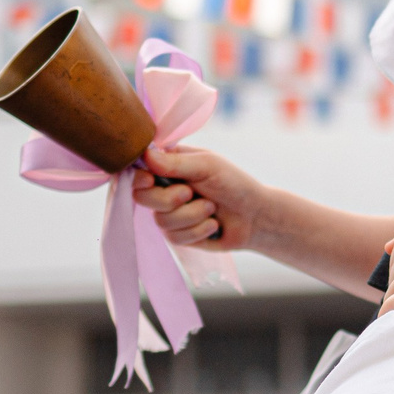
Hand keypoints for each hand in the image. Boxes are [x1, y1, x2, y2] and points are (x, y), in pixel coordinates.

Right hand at [132, 143, 268, 250]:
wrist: (255, 218)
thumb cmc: (234, 184)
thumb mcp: (208, 166)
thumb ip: (176, 163)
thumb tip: (146, 155)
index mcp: (169, 165)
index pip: (139, 170)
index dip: (139, 178)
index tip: (150, 180)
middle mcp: (165, 189)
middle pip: (142, 198)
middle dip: (169, 199)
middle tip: (191, 193)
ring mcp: (170, 213)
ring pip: (160, 221)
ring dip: (191, 215)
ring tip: (211, 208)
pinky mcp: (178, 235)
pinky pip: (175, 237)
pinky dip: (198, 231)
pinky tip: (213, 224)